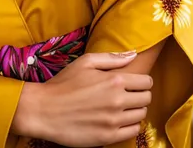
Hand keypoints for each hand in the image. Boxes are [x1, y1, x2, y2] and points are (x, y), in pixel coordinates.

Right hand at [13, 51, 151, 146]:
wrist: (45, 110)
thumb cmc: (64, 83)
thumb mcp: (85, 62)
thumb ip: (112, 58)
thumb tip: (134, 55)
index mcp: (114, 80)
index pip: (146, 82)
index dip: (142, 81)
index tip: (134, 83)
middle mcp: (118, 101)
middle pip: (146, 99)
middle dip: (140, 95)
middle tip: (128, 94)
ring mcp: (114, 121)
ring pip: (141, 115)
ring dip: (135, 110)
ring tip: (121, 107)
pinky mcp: (109, 137)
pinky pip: (133, 131)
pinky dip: (130, 125)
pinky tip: (118, 120)